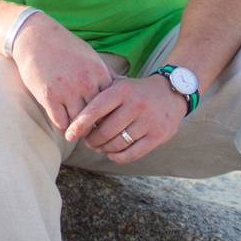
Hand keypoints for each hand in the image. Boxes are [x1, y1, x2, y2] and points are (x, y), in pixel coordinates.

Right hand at [9, 14, 115, 132]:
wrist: (35, 37)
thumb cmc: (65, 47)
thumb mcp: (91, 57)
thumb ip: (106, 74)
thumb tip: (124, 86)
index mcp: (99, 73)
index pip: (112, 105)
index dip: (109, 116)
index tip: (106, 122)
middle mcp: (86, 83)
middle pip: (97, 117)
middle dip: (96, 127)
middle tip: (94, 136)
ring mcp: (67, 91)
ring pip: (79, 124)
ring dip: (78, 130)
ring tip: (78, 132)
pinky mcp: (49, 97)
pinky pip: (60, 123)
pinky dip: (63, 126)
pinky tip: (63, 124)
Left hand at [66, 74, 187, 162]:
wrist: (172, 92)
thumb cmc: (136, 91)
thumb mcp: (120, 84)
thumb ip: (99, 93)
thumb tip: (71, 109)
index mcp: (122, 91)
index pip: (95, 109)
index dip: (79, 124)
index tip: (68, 135)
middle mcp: (136, 105)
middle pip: (105, 131)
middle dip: (92, 140)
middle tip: (88, 141)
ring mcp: (148, 121)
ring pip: (117, 144)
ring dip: (104, 149)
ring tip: (99, 147)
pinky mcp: (158, 136)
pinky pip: (132, 153)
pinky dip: (118, 157)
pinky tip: (112, 153)